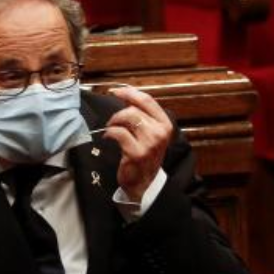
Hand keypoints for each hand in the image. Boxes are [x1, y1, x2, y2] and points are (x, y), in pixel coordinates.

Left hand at [103, 86, 171, 200]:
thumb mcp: (150, 132)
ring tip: (111, 128)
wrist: (144, 182)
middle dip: (118, 112)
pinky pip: (118, 133)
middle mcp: (160, 132)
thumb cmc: (145, 155)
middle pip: (134, 108)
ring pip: (127, 117)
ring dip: (114, 121)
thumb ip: (142, 114)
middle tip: (112, 121)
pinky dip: (109, 133)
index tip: (116, 91)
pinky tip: (108, 137)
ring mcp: (150, 143)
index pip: (147, 100)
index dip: (129, 92)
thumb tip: (124, 94)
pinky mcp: (137, 153)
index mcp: (165, 124)